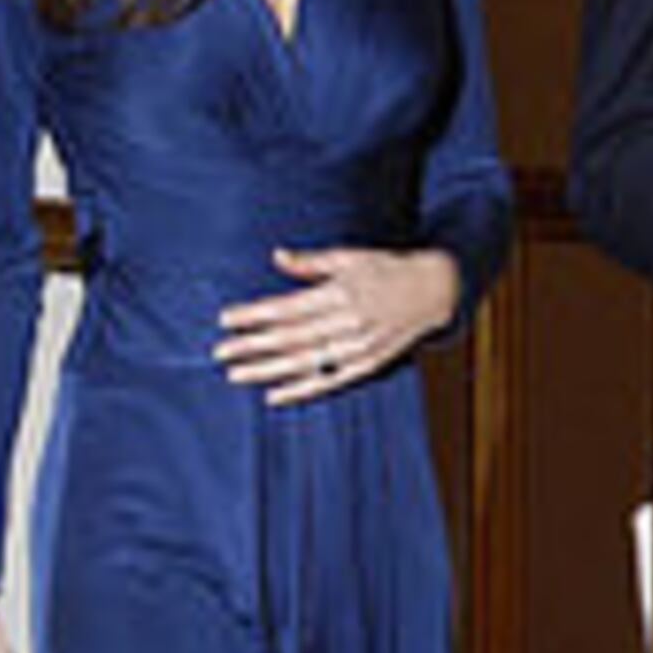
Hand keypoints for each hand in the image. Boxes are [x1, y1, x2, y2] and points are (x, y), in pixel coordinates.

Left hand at [216, 246, 462, 404]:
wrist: (433, 290)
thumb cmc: (386, 268)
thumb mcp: (349, 257)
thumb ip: (311, 262)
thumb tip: (277, 256)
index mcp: (339, 293)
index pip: (286, 308)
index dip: (254, 315)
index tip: (225, 320)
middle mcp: (347, 322)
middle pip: (289, 338)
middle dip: (251, 346)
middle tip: (219, 352)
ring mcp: (358, 347)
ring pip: (304, 363)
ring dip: (266, 371)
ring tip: (235, 375)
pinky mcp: (367, 365)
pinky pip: (328, 381)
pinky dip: (300, 390)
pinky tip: (274, 395)